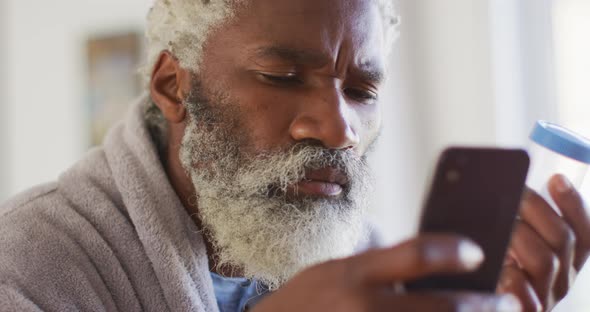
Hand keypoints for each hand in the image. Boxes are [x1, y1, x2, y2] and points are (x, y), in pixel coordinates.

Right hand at [253, 235, 520, 311]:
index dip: (453, 251)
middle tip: (507, 302)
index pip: (416, 254)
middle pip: (441, 308)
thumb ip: (380, 267)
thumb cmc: (309, 299)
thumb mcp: (338, 269)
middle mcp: (363, 307)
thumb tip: (437, 265)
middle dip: (483, 305)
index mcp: (353, 273)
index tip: (478, 251)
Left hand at [498, 175, 589, 310]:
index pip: (585, 232)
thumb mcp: (507, 243)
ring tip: (501, 223)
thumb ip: (513, 220)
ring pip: (545, 261)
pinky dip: (512, 277)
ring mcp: (545, 297)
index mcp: (566, 261)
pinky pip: (526, 295)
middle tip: (514, 193)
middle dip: (537, 208)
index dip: (574, 204)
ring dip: (520, 235)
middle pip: (563, 239)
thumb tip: (501, 184)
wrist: (479, 305)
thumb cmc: (491, 270)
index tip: (556, 179)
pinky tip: (499, 265)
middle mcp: (562, 279)